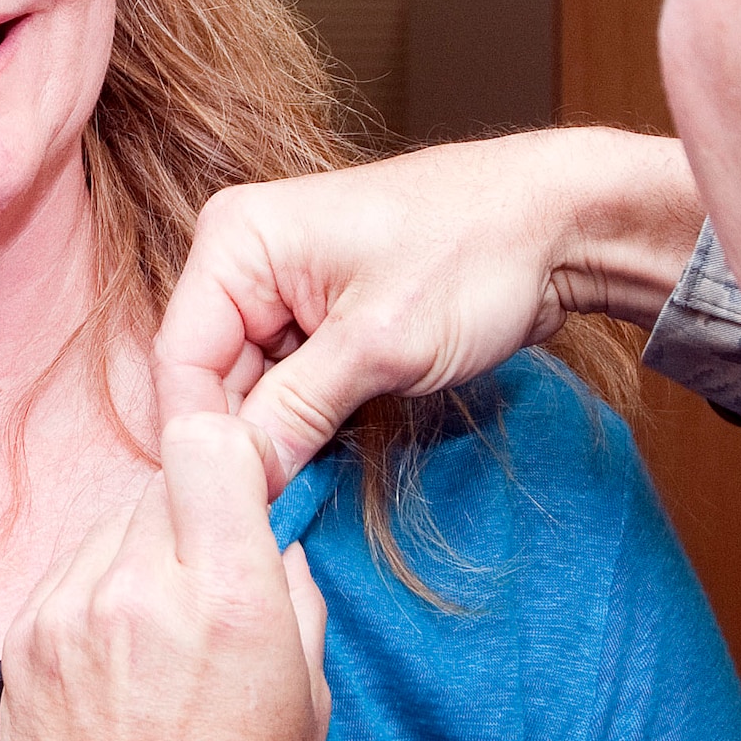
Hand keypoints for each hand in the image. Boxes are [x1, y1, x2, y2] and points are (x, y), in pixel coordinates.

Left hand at [0, 414, 330, 740]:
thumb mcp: (312, 700)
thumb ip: (295, 595)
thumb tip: (276, 534)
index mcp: (228, 597)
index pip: (208, 445)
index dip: (230, 457)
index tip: (244, 490)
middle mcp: (141, 589)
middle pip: (163, 481)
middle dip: (194, 513)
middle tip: (210, 575)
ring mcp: (70, 613)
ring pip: (114, 524)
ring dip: (144, 552)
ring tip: (162, 629)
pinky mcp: (24, 642)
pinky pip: (71, 572)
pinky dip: (99, 592)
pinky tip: (121, 654)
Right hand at [154, 129, 702, 477]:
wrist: (559, 223)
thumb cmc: (476, 252)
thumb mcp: (379, 342)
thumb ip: (296, 412)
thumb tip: (236, 483)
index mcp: (235, 240)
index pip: (181, 361)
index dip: (202, 442)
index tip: (234, 512)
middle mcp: (243, 259)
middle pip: (210, 381)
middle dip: (245, 447)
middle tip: (279, 516)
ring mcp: (282, 291)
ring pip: (250, 392)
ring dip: (281, 441)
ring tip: (312, 492)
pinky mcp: (319, 320)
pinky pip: (290, 388)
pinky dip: (309, 426)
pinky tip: (334, 460)